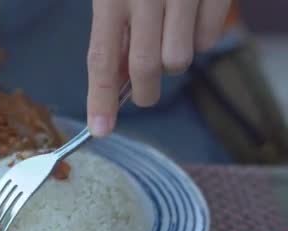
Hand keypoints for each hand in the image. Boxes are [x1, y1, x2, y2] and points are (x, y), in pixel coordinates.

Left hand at [86, 0, 231, 135]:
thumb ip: (115, 34)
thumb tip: (118, 85)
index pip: (102, 58)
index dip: (100, 99)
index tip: (100, 129)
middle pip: (144, 67)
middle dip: (143, 91)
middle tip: (144, 93)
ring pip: (178, 60)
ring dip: (171, 63)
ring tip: (168, 40)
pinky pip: (208, 40)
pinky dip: (198, 41)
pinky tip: (190, 22)